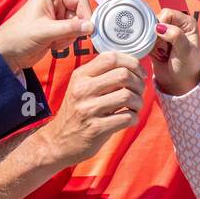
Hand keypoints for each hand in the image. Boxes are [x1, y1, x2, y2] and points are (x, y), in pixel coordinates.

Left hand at [0, 0, 93, 74]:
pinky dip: (65, 41)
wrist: (8, 53)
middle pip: (82, 12)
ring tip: (52, 40)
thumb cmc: (19, 36)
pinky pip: (74, 33)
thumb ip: (69, 28)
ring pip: (80, 24)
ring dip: (69, 37)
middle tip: (62, 36)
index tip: (88, 30)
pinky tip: (51, 43)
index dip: (86, 14)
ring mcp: (59, 14)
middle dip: (75, 28)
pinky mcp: (60, 27)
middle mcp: (57, 0)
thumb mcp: (45, 31)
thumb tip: (91, 26)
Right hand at [38, 52, 145, 167]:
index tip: (140, 73)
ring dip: (139, 101)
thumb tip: (133, 66)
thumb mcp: (81, 87)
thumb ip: (101, 75)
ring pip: (127, 96)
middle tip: (140, 91)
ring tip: (135, 106)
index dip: (132, 62)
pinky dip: (134, 117)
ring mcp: (88, 109)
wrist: (59, 140)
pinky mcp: (96, 128)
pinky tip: (130, 118)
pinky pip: (126, 117)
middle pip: (123, 75)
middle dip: (139, 83)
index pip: (111, 58)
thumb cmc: (77, 111)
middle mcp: (83, 89)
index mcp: (81, 76)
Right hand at [150, 8, 199, 95]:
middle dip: (157, 35)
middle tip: (164, 49)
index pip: (168, 13)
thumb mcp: (185, 51)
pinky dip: (148, 47)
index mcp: (187, 23)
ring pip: (149, 30)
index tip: (164, 38)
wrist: (179, 83)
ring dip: (152, 42)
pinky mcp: (155, 42)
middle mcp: (176, 25)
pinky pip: (145, 39)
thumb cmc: (188, 67)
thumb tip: (160, 27)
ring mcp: (165, 34)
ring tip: (162, 53)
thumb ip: (176, 36)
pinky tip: (158, 56)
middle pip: (156, 20)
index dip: (163, 24)